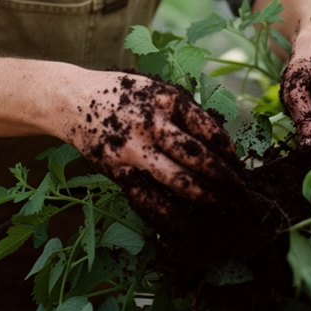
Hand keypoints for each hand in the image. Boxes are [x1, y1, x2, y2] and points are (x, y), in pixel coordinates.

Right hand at [65, 72, 242, 226]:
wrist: (71, 99)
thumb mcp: (152, 87)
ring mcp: (132, 149)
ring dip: (204, 195)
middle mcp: (150, 123)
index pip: (205, 127)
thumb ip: (180, 108)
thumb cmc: (119, 92)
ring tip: (222, 204)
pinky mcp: (116, 169)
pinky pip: (147, 197)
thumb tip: (215, 137)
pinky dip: (170, 213)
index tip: (237, 162)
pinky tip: (186, 222)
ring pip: (177, 179)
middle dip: (222, 176)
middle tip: (240, 189)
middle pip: (195, 155)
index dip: (226, 148)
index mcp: (164, 99)